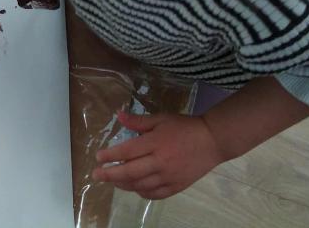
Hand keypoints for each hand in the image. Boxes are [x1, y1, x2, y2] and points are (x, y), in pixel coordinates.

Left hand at [92, 110, 225, 199]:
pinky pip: (155, 194)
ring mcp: (169, 177)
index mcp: (155, 143)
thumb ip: (138, 121)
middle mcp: (160, 162)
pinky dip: (142, 192)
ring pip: (140, 185)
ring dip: (123, 184)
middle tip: (96, 175)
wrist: (212, 141)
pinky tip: (135, 188)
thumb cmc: (184, 127)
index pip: (127, 151)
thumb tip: (118, 115)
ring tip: (113, 181)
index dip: (110, 155)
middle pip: (130, 172)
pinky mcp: (177, 186)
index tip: (97, 157)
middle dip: (110, 174)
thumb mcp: (160, 119)